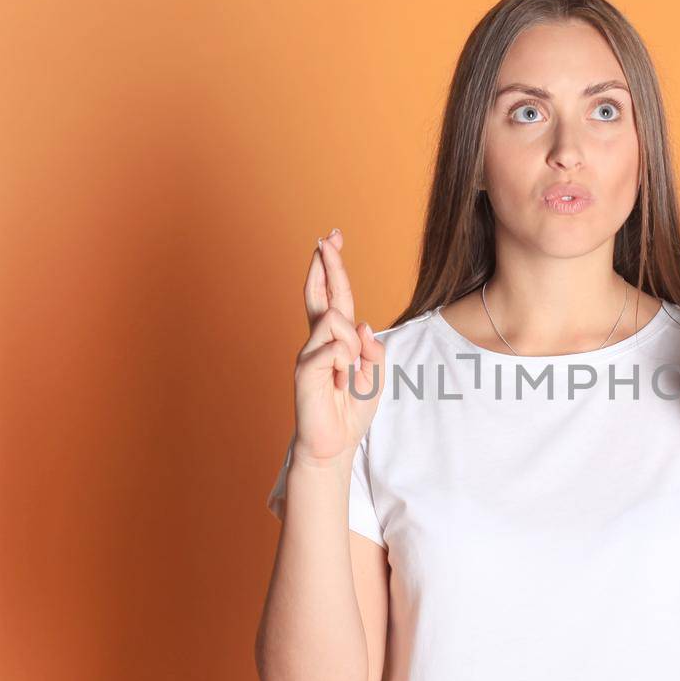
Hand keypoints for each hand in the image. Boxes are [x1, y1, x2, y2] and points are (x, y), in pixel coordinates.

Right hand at [293, 228, 384, 464]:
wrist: (336, 443)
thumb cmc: (352, 408)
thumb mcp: (376, 374)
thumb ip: (373, 348)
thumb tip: (362, 324)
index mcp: (336, 338)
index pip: (332, 296)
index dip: (332, 268)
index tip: (331, 239)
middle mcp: (319, 340)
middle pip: (322, 294)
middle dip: (327, 264)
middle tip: (328, 238)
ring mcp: (309, 353)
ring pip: (336, 322)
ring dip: (351, 346)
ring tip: (347, 374)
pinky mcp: (304, 370)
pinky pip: (332, 350)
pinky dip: (344, 364)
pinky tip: (337, 382)